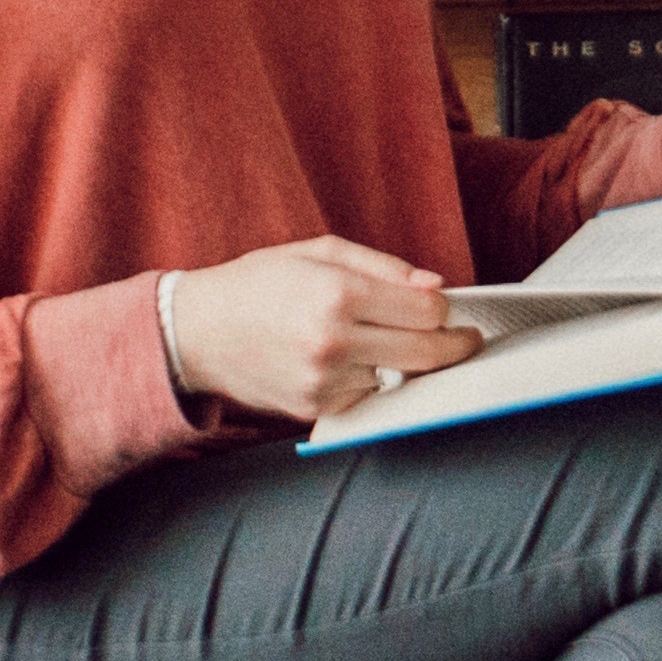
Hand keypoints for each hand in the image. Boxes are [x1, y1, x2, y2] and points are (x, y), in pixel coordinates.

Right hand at [162, 235, 478, 422]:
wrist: (195, 333)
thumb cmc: (257, 284)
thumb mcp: (316, 252)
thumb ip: (382, 266)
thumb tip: (435, 285)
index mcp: (337, 293)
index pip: (426, 309)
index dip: (443, 307)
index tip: (446, 308)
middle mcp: (334, 341)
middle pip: (427, 352)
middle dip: (454, 345)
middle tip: (466, 340)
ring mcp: (324, 381)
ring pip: (398, 375)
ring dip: (401, 361)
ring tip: (377, 341)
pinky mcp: (315, 409)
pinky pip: (367, 396)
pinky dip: (369, 380)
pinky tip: (346, 361)